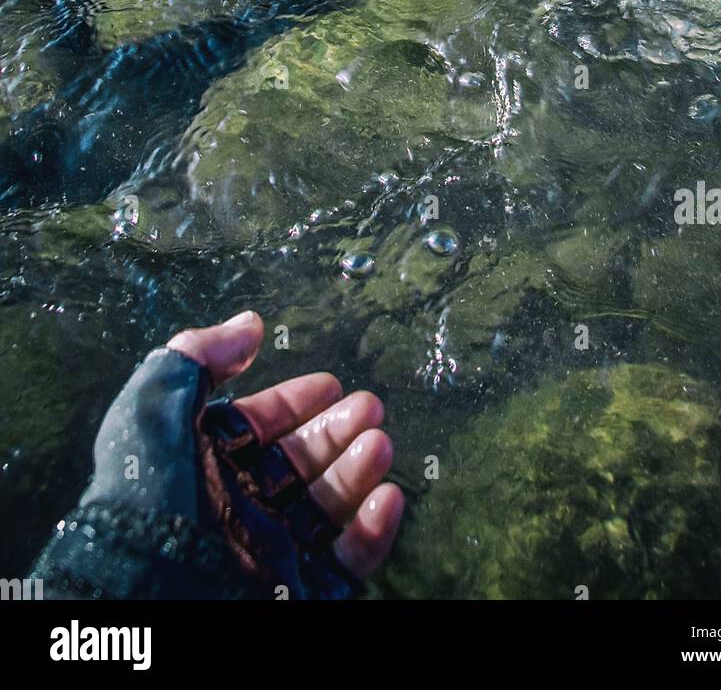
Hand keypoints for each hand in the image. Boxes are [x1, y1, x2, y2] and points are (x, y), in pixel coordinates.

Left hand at [168, 310, 404, 580]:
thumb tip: (250, 325)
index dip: (295, 401)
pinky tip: (385, 499)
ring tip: (378, 444)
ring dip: (357, 472)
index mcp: (204, 463)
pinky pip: (345, 564)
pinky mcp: (295, 589)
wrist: (142, 585)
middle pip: (301, 461)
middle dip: (336, 431)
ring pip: (328, 507)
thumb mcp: (156, 405)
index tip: (330, 384)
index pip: (260, 426)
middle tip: (369, 408)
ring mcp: (268, 548)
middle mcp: (238, 504)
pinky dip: (371, 533)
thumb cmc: (142, 493)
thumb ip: (199, 356)